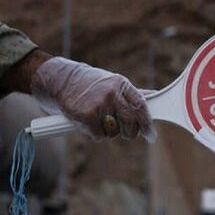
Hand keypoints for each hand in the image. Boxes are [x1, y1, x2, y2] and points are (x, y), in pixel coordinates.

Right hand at [30, 57, 155, 140]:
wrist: (61, 79)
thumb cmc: (90, 84)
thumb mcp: (113, 82)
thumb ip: (132, 93)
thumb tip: (154, 96)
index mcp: (121, 84)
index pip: (141, 106)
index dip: (147, 123)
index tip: (150, 134)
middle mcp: (112, 94)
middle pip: (131, 122)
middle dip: (131, 132)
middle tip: (127, 133)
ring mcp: (99, 105)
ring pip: (115, 132)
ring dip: (110, 132)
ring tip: (100, 119)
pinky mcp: (86, 116)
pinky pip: (99, 136)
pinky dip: (95, 134)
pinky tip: (89, 122)